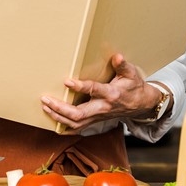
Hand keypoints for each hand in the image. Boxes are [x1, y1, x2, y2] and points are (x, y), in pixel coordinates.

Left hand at [40, 53, 160, 130]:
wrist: (140, 105)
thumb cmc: (133, 87)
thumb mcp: (132, 74)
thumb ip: (123, 66)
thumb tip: (117, 57)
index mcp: (111, 94)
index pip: (93, 91)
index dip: (80, 87)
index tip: (66, 82)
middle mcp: (102, 108)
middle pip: (79, 114)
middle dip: (60, 108)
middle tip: (45, 99)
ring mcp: (98, 117)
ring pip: (75, 123)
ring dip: (58, 116)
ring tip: (45, 106)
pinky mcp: (95, 121)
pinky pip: (78, 129)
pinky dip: (64, 127)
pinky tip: (52, 120)